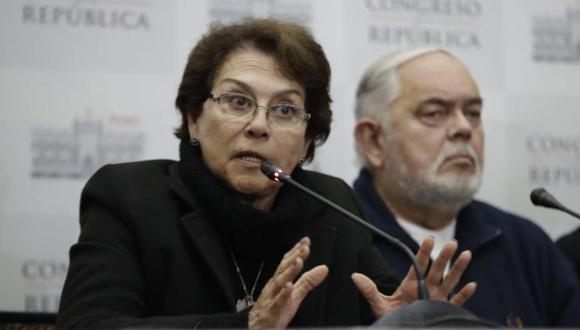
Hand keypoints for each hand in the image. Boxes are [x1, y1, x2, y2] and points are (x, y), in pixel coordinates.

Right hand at [248, 237, 327, 328]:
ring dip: (289, 271)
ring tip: (298, 261)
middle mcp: (274, 286)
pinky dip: (283, 294)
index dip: (296, 251)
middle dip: (294, 257)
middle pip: (284, 269)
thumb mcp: (295, 294)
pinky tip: (290, 287)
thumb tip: (324, 268)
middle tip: (304, 247)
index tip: (306, 241)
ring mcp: (272, 298)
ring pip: (280, 283)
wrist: (257, 328)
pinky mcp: (272, 311)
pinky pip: (278, 302)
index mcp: (279, 280)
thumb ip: (308, 281)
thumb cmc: (275, 309)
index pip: (287, 263)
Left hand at [352, 236, 476, 317]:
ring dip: (458, 268)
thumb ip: (369, 290)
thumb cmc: (392, 317)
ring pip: (450, 281)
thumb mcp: (379, 304)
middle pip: (437, 269)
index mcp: (411, 283)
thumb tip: (355, 276)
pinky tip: (472, 285)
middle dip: (444, 256)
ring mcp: (437, 298)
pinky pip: (456, 302)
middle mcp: (426, 287)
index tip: (428, 239)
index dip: (423, 251)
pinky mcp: (444, 309)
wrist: (401, 327)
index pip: (418, 264)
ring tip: (466, 254)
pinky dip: (464, 294)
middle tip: (452, 242)